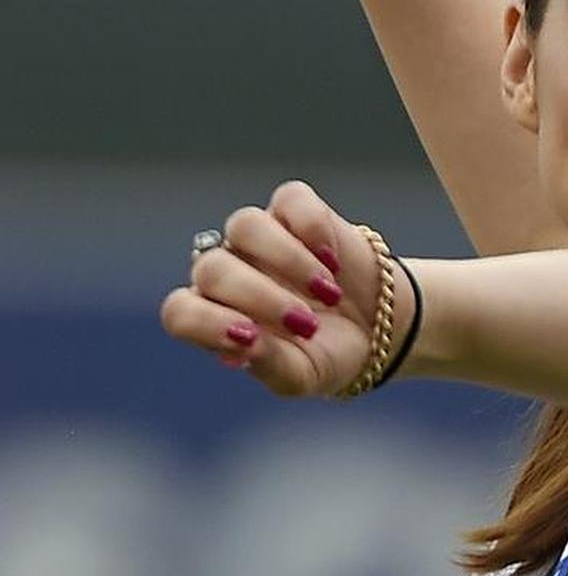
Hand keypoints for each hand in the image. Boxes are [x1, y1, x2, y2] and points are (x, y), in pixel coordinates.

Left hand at [160, 180, 412, 397]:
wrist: (379, 327)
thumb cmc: (327, 353)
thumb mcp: (302, 376)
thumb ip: (270, 365)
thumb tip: (245, 343)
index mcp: (216, 317)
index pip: (180, 312)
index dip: (206, 323)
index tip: (252, 338)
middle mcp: (228, 272)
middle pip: (213, 269)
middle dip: (261, 298)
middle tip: (308, 325)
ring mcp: (259, 239)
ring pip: (244, 225)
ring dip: (288, 261)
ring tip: (327, 293)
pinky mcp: (295, 210)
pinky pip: (290, 200)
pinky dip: (313, 229)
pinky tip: (335, 261)